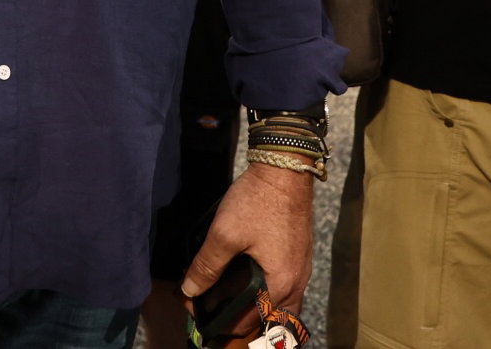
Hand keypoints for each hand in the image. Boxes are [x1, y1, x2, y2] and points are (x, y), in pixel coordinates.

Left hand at [182, 164, 312, 332]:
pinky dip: (266, 293)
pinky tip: (249, 279)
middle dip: (236, 318)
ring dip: (254, 308)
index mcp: (279, 285)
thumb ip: (207, 265)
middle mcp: (296, 285)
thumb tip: (190, 290)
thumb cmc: (257, 201)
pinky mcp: (299, 257)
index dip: (217, 320)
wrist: (284, 169)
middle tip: (208, 303)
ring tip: (226, 296)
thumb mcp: (225, 232)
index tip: (194, 307)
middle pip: (266, 320)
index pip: (247, 322)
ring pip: (278, 307)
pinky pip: (283, 289)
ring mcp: (301, 271)